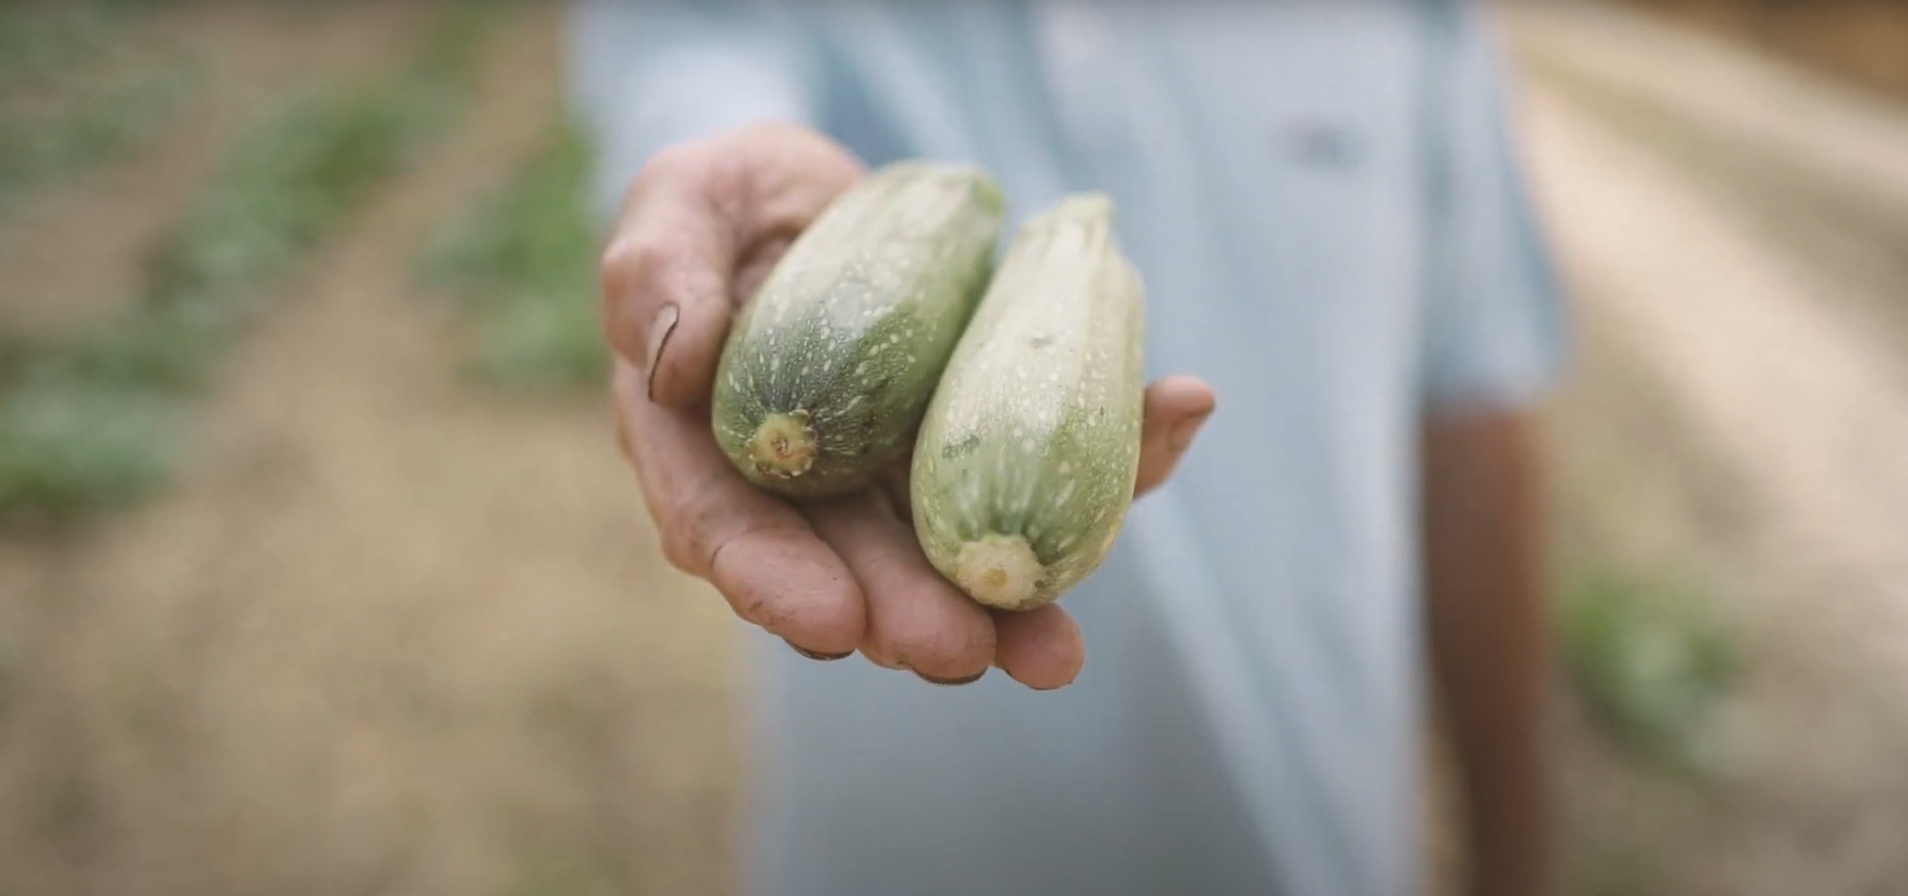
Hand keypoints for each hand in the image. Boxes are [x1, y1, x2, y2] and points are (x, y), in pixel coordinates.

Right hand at [601, 122, 1214, 689]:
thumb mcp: (679, 204)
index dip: (773, 580)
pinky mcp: (978, 440)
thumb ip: (654, 269)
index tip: (830, 620)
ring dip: (1001, 605)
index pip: (724, 527)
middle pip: (846, 567)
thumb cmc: (727, 200)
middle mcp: (806, 488)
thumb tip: (673, 364)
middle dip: (903, 617)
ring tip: (1054, 650)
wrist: (820, 194)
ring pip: (947, 550)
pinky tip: (1172, 413)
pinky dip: (1114, 450)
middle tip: (961, 653)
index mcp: (706, 447)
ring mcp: (900, 475)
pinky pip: (1044, 461)